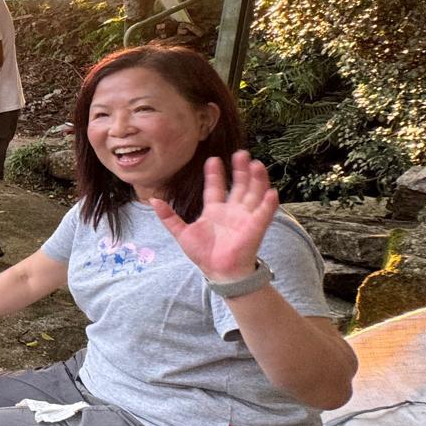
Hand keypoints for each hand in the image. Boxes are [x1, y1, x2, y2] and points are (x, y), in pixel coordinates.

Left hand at [150, 151, 279, 282]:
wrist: (218, 272)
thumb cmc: (203, 254)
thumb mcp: (182, 233)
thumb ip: (169, 217)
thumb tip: (154, 200)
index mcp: (215, 210)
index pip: (216, 187)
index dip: (215, 173)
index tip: (213, 159)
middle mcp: (232, 210)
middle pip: (239, 185)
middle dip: (240, 170)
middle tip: (241, 153)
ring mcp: (245, 217)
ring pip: (254, 194)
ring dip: (257, 179)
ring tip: (256, 164)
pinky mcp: (256, 227)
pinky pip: (264, 213)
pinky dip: (269, 203)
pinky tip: (271, 191)